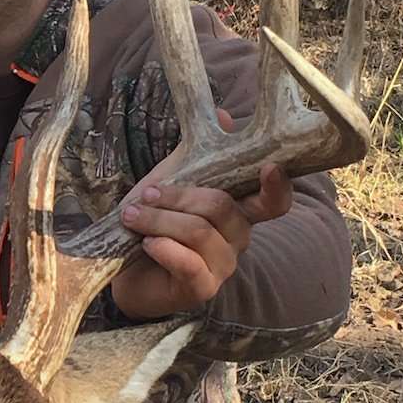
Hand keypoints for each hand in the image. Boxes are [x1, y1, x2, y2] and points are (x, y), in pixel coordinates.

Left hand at [110, 111, 292, 320]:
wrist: (124, 268)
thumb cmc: (154, 222)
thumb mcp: (174, 179)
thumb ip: (198, 151)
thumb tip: (225, 113)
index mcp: (238, 210)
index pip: (275, 202)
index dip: (278, 186)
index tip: (269, 166)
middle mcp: (238, 238)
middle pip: (221, 208)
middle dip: (178, 196)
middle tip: (145, 194)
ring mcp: (223, 266)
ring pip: (200, 232)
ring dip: (159, 220)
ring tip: (132, 216)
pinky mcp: (201, 288)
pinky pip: (189, 263)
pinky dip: (163, 248)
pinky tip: (146, 243)